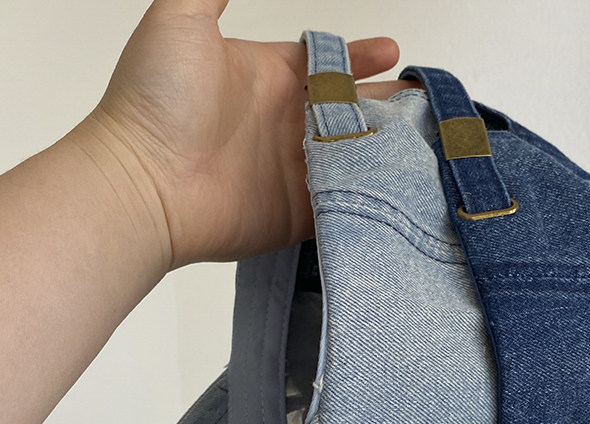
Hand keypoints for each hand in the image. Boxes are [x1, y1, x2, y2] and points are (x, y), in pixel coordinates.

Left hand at [71, 0, 420, 271]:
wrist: (141, 184)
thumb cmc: (153, 101)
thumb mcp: (180, 18)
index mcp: (270, 78)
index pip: (328, 65)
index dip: (362, 58)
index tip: (393, 53)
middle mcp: (285, 125)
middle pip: (350, 112)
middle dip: (387, 107)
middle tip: (422, 104)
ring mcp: (294, 172)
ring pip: (354, 158)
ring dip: (387, 151)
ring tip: (424, 143)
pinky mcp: (297, 215)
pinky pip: (344, 204)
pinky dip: (372, 197)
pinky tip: (404, 188)